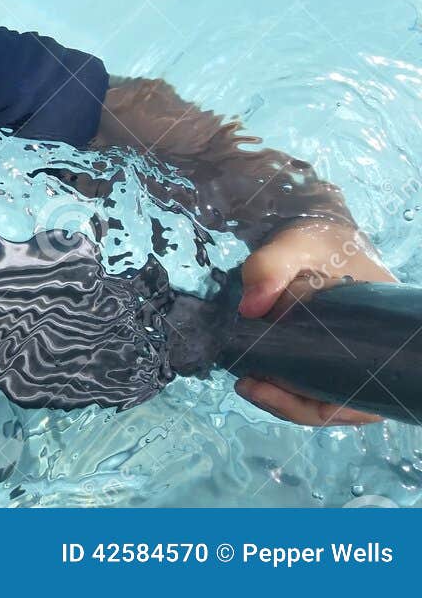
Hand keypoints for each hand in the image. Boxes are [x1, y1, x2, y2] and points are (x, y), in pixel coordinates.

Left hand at [235, 219, 396, 426]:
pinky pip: (315, 382)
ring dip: (286, 398)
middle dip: (293, 405)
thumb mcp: (293, 245)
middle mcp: (375, 351)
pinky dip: (287, 385)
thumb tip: (250, 309)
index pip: (362, 395)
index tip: (271, 389)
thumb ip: (270, 268)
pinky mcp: (329, 349)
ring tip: (248, 384)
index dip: (319, 406)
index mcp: (385, 335)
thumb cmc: (314, 238)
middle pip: (341, 402)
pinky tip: (256, 375)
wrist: (312, 227)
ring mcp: (352, 352)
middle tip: (250, 387)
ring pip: (326, 396)